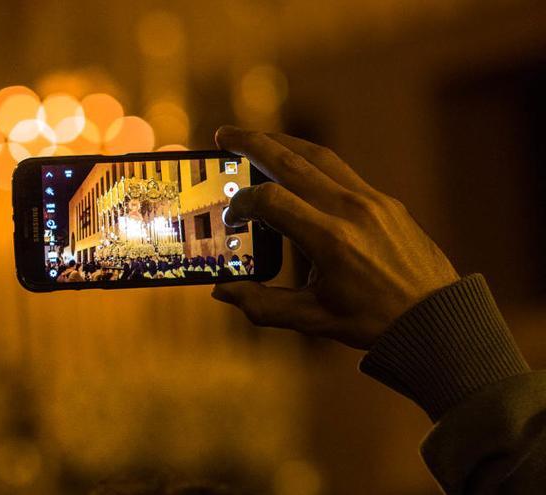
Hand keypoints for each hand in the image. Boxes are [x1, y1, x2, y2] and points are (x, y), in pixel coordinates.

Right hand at [211, 126, 459, 348]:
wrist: (437, 319)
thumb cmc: (373, 322)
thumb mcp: (312, 319)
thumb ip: (262, 305)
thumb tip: (222, 291)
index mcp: (329, 239)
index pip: (270, 200)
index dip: (242, 203)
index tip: (232, 217)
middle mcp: (350, 210)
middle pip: (290, 161)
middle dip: (251, 143)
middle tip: (224, 135)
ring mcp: (372, 200)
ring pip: (318, 156)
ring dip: (283, 143)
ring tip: (257, 140)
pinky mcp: (386, 201)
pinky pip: (342, 170)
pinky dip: (312, 161)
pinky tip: (297, 168)